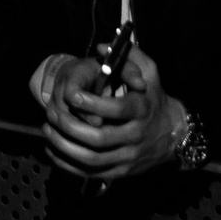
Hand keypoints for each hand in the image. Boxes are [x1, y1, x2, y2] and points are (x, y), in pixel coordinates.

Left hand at [32, 46, 178, 179]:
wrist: (173, 134)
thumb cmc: (154, 98)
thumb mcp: (150, 72)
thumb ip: (128, 56)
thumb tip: (101, 47)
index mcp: (142, 110)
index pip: (118, 110)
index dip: (93, 104)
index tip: (72, 96)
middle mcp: (137, 136)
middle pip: (100, 139)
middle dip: (71, 127)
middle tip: (52, 115)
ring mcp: (129, 157)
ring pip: (92, 159)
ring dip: (65, 147)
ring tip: (48, 131)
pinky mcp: (121, 172)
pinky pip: (91, 173)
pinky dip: (69, 164)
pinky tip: (52, 150)